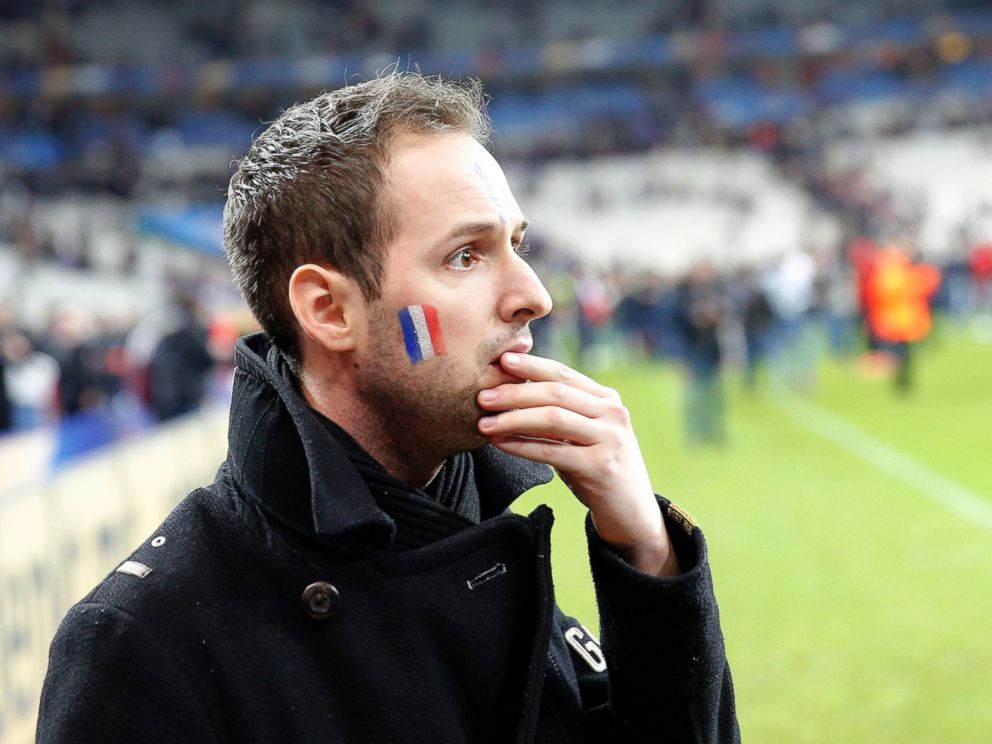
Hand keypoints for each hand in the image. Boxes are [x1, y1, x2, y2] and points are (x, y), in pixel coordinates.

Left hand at [477, 352, 678, 575]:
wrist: (632, 513)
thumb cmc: (597, 468)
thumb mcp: (583, 434)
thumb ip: (560, 413)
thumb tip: (510, 393)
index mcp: (607, 399)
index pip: (563, 374)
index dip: (531, 365)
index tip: (502, 360)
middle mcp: (612, 414)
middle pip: (555, 393)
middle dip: (515, 392)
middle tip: (483, 396)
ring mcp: (610, 439)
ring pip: (553, 419)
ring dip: (514, 419)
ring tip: (484, 423)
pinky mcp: (601, 467)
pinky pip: (552, 452)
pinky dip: (522, 447)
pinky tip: (500, 444)